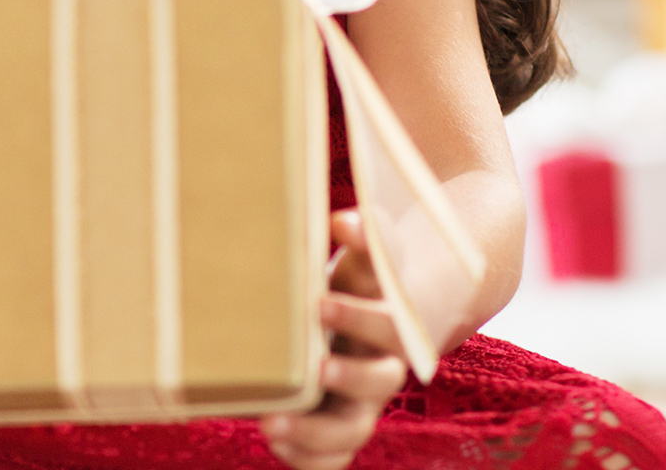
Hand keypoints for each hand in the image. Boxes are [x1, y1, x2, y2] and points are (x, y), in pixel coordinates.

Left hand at [259, 210, 408, 469]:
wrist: (361, 325)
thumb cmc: (356, 286)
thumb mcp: (362, 260)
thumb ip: (363, 238)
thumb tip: (344, 220)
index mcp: (392, 326)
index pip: (391, 325)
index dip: (360, 318)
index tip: (322, 304)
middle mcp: (383, 371)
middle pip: (381, 382)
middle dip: (349, 377)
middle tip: (315, 369)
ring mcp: (360, 408)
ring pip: (352, 432)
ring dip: (316, 433)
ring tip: (272, 424)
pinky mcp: (336, 433)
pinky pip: (331, 460)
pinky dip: (307, 460)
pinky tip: (275, 443)